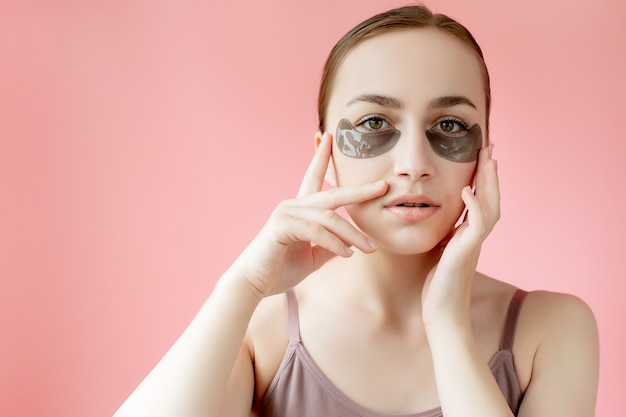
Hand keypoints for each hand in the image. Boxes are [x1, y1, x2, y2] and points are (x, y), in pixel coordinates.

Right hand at [229, 132, 387, 297]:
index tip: (329, 138)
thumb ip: (329, 246)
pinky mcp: (281, 226)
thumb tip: (349, 244)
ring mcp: (286, 213)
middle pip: (332, 194)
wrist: (253, 285)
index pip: (312, 178)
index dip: (322, 159)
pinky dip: (335, 243)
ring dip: (353, 234)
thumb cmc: (279, 270)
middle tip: (382, 186)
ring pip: (329, 218)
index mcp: (298, 210)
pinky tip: (347, 254)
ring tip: (370, 248)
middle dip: (359, 190)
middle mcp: (292, 206)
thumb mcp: (312, 257)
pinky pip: (317, 231)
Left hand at [422, 144, 499, 325]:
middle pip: (490, 198)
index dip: (482, 179)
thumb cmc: (438, 289)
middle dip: (490, 172)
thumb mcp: (439, 255)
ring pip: (490, 207)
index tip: (480, 157)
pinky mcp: (466, 253)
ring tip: (488, 159)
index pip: (480, 201)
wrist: (441, 316)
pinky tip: (469, 190)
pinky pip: (478, 226)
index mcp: (468, 236)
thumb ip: (444, 238)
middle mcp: (475, 238)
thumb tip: (440, 226)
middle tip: (490, 147)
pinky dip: (475, 206)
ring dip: (489, 182)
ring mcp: (473, 245)